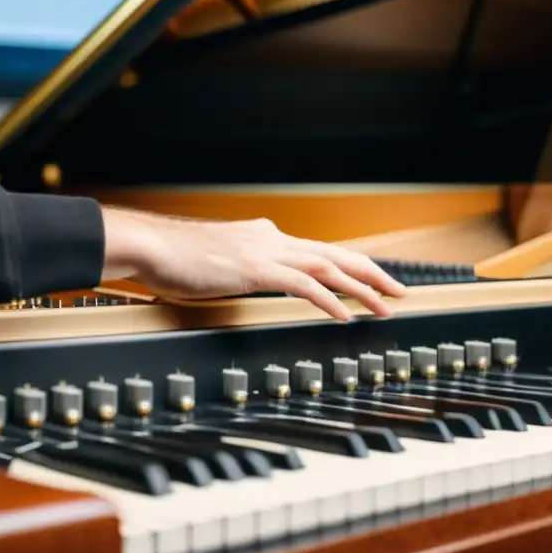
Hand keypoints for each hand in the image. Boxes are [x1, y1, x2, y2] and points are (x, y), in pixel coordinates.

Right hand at [100, 207, 406, 319]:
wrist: (151, 246)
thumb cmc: (174, 257)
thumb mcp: (218, 261)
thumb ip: (242, 267)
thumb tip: (253, 278)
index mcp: (265, 237)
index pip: (320, 251)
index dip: (352, 266)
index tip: (374, 279)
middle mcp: (272, 239)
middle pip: (335, 254)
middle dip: (372, 273)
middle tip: (400, 291)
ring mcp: (265, 252)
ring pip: (328, 266)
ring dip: (362, 287)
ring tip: (386, 305)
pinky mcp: (254, 269)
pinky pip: (303, 285)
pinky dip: (329, 299)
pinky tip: (345, 315)